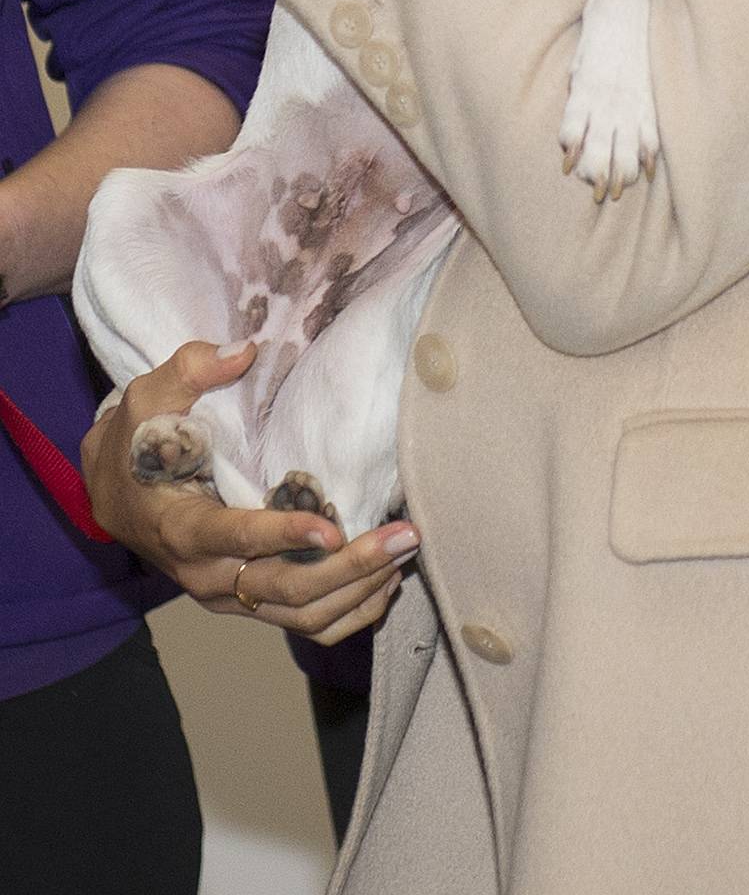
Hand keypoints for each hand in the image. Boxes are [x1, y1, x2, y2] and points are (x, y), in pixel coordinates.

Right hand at [82, 341, 419, 644]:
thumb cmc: (136, 443)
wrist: (115, 496)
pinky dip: (349, 611)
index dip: (284, 535)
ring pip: (301, 615)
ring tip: (406, 552)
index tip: (332, 524)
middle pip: (285, 589)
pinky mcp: (248, 600)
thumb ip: (190, 370)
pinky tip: (386, 582)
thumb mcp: (146, 398)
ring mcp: (229, 595)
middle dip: (350, 566)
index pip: (236, 538)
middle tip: (405, 536)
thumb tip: (243, 351)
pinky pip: (304, 624)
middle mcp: (207, 575)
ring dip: (359, 590)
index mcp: (182, 528)